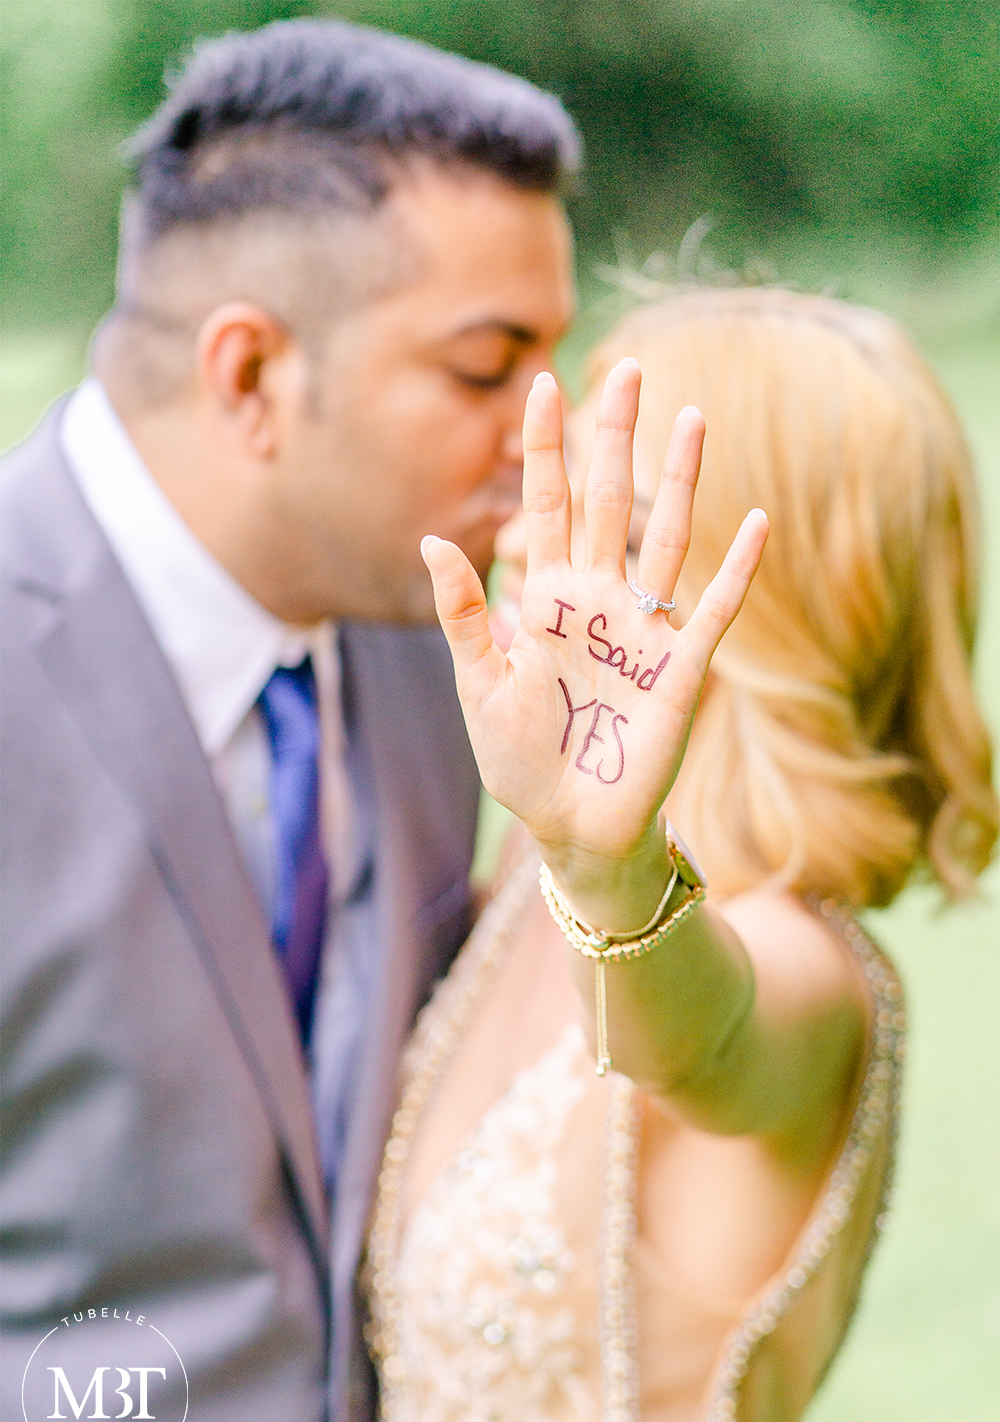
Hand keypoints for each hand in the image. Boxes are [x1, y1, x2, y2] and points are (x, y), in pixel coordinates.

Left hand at [421, 359, 767, 907]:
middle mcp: (597, 600)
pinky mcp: (680, 671)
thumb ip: (463, 614)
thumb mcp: (479, 685)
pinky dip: (735, 571)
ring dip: (680, 481)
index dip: (544, 448)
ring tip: (691, 418)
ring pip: (664, 538)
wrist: (570, 829)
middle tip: (630, 370)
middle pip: (609, 501)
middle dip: (616, 437)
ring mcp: (641, 631)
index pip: (546, 506)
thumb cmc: (521, 761)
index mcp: (545, 598)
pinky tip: (753, 523)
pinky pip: (712, 611)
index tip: (544, 384)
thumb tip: (431, 539)